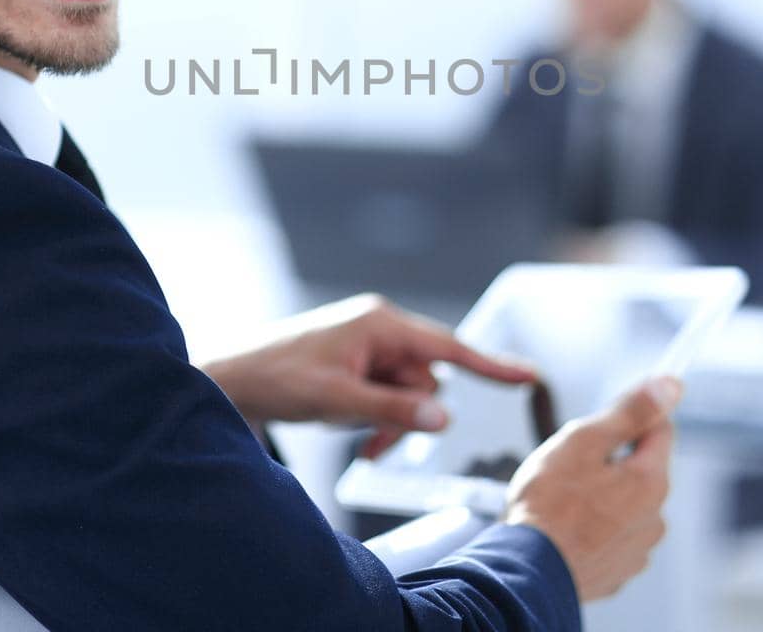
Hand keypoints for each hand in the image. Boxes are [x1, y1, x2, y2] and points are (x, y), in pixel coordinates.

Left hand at [199, 294, 535, 456]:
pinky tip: (354, 432)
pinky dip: (379, 419)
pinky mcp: (360, 366)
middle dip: (407, 416)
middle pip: (428, 381)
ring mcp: (370, 348)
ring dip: (390, 423)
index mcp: (380, 323)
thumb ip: (392, 411)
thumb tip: (443, 420)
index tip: (529, 376)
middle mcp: (381, 329)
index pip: (448, 346)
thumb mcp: (337, 400)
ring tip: (355, 438)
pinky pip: (390, 397)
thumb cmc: (277, 378)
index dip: (491, 364)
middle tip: (371, 440)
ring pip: (411, 396)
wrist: (233, 382)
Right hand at [504, 377, 679, 601]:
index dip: (632, 418)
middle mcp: (654, 519)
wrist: (527, 571)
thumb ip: (630, 412)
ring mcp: (636, 550)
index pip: (661, 430)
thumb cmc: (549, 503)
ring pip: (625, 504)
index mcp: (651, 482)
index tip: (603, 421)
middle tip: (571, 465)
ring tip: (563, 500)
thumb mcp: (585, 440)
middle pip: (641, 469)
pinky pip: (612, 536)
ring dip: (603, 495)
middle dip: (611, 460)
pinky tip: (566, 528)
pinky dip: (594, 527)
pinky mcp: (616, 572)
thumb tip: (671, 385)